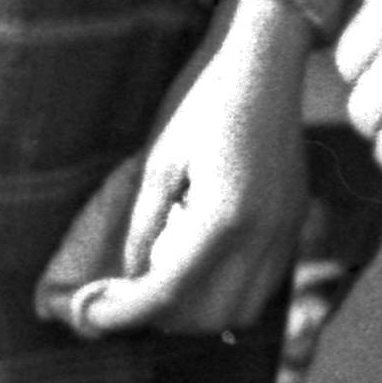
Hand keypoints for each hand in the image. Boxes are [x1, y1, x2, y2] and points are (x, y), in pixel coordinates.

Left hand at [41, 0, 310, 338]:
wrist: (264, 64)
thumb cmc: (203, 101)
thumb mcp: (159, 161)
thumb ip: (144, 226)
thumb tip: (129, 278)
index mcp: (223, 216)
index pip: (166, 292)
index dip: (121, 313)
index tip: (87, 318)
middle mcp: (262, 235)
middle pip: (207, 317)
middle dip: (158, 317)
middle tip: (119, 298)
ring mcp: (285, 234)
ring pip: (240, 314)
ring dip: (195, 313)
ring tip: (159, 284)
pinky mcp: (294, 226)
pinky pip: (261, 288)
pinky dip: (225, 296)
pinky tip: (197, 272)